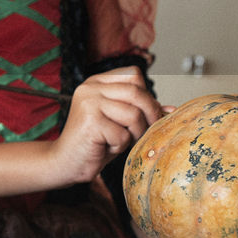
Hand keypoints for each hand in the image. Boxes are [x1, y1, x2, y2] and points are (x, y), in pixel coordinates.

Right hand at [48, 66, 164, 186]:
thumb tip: (172, 109)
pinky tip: (106, 147)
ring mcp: (88, 102)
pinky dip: (120, 145)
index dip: (146, 95)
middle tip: (145, 131)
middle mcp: (90, 87)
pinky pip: (122, 134)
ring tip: (121, 141)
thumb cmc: (94, 142)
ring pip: (133, 114)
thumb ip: (142, 111)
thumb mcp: (121, 122)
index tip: (146, 114)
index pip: (133, 75)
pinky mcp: (90, 121)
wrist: (66, 162)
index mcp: (97, 82)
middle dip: (149, 114)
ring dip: (134, 133)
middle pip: (136, 92)